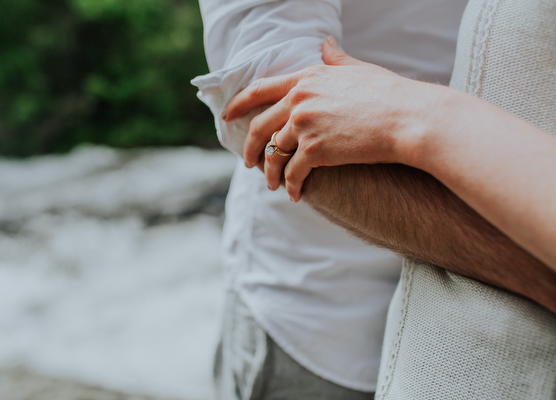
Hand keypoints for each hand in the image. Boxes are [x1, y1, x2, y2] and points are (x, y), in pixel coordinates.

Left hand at [223, 36, 438, 201]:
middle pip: (260, 127)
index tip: (227, 115)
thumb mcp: (358, 69)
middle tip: (249, 162)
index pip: (259, 89)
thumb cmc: (389, 94)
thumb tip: (325, 44)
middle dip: (250, 148)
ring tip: (272, 185)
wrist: (407, 119)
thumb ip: (335, 59)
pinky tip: (294, 194)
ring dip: (270, 173)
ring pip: (274, 154)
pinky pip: (292, 172)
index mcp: (306, 78)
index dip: (238, 104)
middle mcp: (299, 100)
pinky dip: (290, 186)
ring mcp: (305, 125)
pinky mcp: (315, 150)